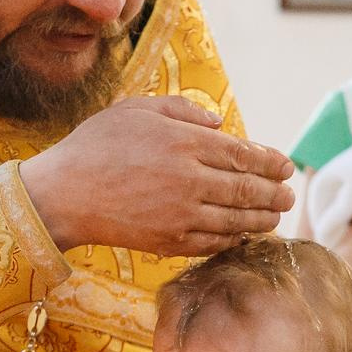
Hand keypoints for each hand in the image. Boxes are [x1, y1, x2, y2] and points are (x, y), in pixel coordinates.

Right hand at [19, 96, 295, 256]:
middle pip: (246, 189)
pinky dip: (234, 239)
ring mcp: (181, 215)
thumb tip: (219, 123)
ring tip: (276, 217)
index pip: (242, 154)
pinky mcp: (169, 241)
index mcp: (184, 143)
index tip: (285, 166)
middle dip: (273, 193)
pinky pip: (213, 242)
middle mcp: (189, 180)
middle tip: (289, 195)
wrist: (63, 194)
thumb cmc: (97, 146)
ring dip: (261, 219)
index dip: (269, 162)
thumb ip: (182, 110)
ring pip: (236, 219)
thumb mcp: (137, 110)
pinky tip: (243, 235)